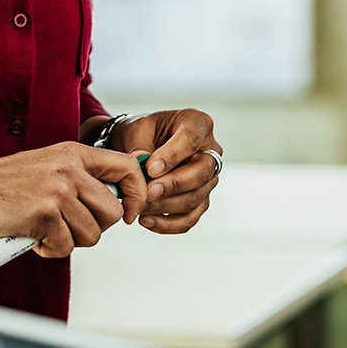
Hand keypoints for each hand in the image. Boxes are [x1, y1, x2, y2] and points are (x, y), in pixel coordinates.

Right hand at [0, 143, 148, 257]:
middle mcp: (69, 168)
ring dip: (68, 241)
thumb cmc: (5, 184)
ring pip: (91, 235)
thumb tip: (118, 201)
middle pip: (112, 212)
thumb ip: (79, 177)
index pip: (127, 168)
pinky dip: (48, 250)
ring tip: (44, 230)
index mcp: (73, 153)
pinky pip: (65, 247)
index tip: (126, 214)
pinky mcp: (43, 215)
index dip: (136, 194)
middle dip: (94, 228)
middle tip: (67, 227)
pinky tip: (31, 236)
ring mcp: (57, 191)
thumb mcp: (47, 166)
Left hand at [104, 109, 220, 233]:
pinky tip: (147, 221)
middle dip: (173, 185)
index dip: (172, 156)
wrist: (140, 146)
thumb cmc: (141, 132)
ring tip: (140, 207)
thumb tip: (142, 168)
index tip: (150, 169)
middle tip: (148, 192)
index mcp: (198, 124)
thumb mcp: (136, 130)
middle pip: (201, 173)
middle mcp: (210, 151)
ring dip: (166, 206)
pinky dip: (168, 224)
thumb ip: (140, 148)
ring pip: (195, 198)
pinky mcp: (200, 200)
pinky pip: (190, 218)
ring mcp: (208, 178)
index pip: (191, 140)